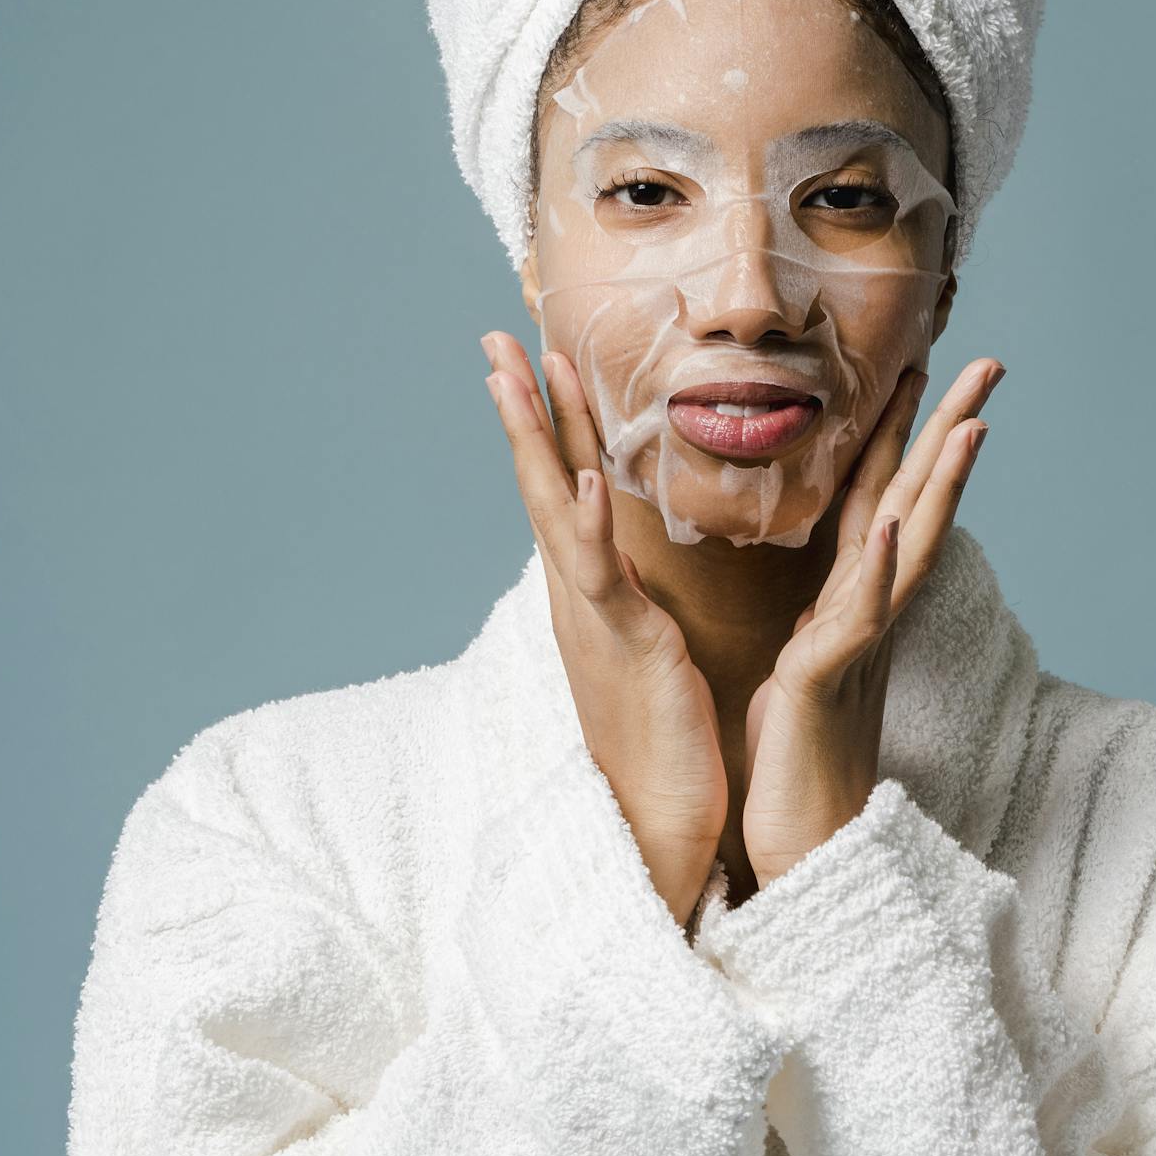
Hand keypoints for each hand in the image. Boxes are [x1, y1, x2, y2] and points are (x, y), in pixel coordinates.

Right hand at [482, 333, 727, 929]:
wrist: (657, 820)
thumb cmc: (659, 737)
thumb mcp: (644, 645)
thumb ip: (628, 596)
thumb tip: (622, 560)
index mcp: (589, 587)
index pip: (563, 484)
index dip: (547, 420)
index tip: (532, 355)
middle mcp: (576, 593)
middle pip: (542, 481)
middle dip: (519, 405)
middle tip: (496, 335)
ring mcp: (591, 616)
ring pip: (556, 510)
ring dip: (536, 439)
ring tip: (520, 373)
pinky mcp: (622, 645)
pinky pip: (601, 577)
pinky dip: (594, 526)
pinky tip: (594, 479)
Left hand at [740, 357, 1001, 889]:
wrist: (803, 848)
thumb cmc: (796, 762)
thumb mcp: (805, 667)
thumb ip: (825, 619)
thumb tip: (832, 583)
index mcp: (853, 601)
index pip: (887, 497)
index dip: (906, 433)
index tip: (923, 366)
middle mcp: (869, 614)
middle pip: (920, 506)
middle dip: (954, 431)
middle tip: (993, 362)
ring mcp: (856, 647)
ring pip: (908, 551)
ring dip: (941, 486)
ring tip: (970, 424)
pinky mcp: (825, 684)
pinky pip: (855, 623)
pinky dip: (875, 573)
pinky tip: (887, 529)